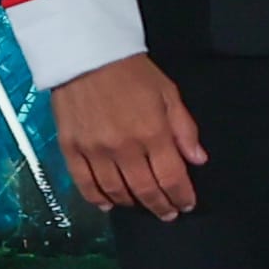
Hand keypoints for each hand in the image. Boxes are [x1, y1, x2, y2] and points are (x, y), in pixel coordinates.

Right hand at [56, 53, 206, 220]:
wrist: (86, 55)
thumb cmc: (132, 72)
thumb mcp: (169, 94)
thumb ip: (184, 129)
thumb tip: (197, 159)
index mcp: (152, 132)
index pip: (172, 177)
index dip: (182, 196)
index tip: (187, 204)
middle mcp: (123, 147)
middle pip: (145, 189)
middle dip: (161, 206)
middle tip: (169, 213)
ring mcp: (94, 150)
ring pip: (115, 191)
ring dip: (132, 204)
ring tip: (143, 207)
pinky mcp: (71, 149)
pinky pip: (84, 184)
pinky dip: (97, 199)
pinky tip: (108, 205)